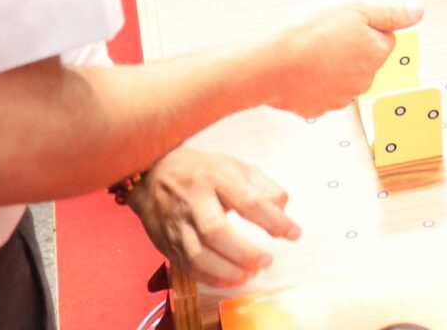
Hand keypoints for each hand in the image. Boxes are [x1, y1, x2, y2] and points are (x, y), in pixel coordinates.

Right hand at [127, 147, 298, 288]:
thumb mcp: (236, 167)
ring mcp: (177, 223)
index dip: (273, 220)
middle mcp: (194, 200)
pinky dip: (211, 278)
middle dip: (244, 252)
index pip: (248, 201)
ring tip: (249, 275)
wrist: (153, 174)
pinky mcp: (167, 242)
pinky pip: (188, 266)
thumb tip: (282, 210)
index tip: (293, 233)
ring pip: (198, 254)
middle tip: (266, 262)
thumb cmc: (204, 172)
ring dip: (227, 271)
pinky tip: (231, 280)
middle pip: (216, 231)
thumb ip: (264, 187)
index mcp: (216, 177)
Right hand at [258, 0, 426, 118]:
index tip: (343, 23)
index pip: (384, 37)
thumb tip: (419, 10)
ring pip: (342, 76)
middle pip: (364, 58)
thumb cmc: (308, 31)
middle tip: (323, 35)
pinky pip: (320, 91)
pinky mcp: (317, 108)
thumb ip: (391, 13)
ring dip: (331, 65)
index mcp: (376, 54)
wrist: (268, 64)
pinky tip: (299, 70)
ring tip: (307, 52)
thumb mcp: (355, 8)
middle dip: (349, 47)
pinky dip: (312, 82)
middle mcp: (364, 80)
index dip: (364, 26)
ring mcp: (341, 98)